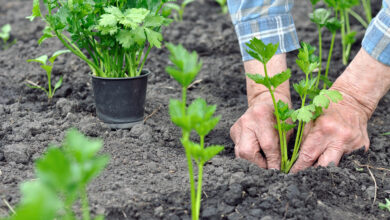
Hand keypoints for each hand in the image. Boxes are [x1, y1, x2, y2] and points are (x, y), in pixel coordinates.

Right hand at [230, 54, 290, 168]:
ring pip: (240, 153)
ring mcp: (237, 126)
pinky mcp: (233, 132)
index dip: (274, 162)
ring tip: (264, 163)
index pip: (267, 145)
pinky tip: (258, 155)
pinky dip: (248, 156)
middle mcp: (246, 120)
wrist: (266, 101)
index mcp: (262, 115)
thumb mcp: (287, 127)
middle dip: (259, 164)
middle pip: (247, 151)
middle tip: (269, 169)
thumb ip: (283, 146)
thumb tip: (280, 169)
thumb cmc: (281, 115)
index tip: (278, 171)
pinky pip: (238, 149)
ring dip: (253, 162)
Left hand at [290, 91, 369, 171]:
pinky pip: (348, 160)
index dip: (299, 167)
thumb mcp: (310, 120)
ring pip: (337, 166)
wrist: (352, 101)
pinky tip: (334, 156)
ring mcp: (354, 144)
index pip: (308, 155)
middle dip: (313, 172)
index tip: (293, 174)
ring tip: (318, 167)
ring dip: (326, 168)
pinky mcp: (363, 147)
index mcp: (323, 129)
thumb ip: (305, 139)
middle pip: (325, 166)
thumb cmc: (326, 110)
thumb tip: (298, 159)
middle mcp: (340, 138)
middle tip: (305, 176)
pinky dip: (339, 160)